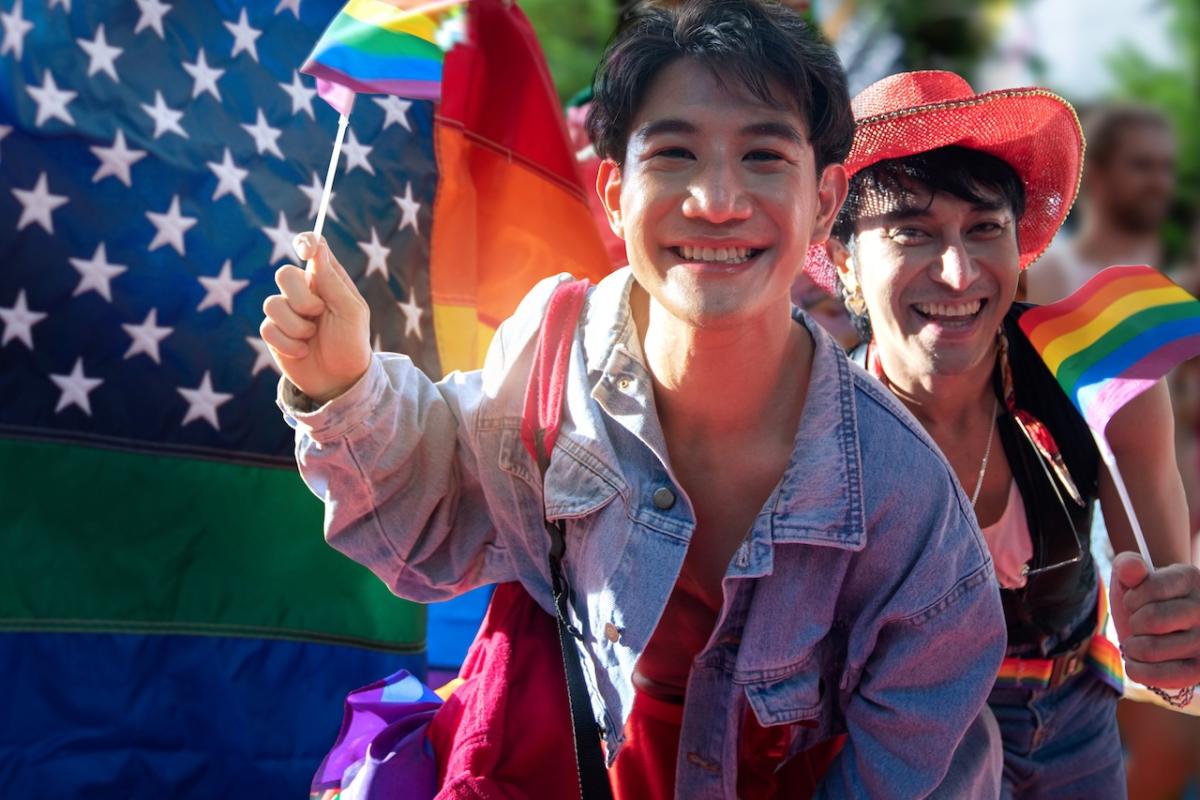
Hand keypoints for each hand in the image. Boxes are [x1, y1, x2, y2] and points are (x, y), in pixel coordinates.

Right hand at [260, 232, 371, 403]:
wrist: (340, 380)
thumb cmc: (351, 342)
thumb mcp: (351, 311)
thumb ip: (333, 281)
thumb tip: (318, 246)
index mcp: (327, 280)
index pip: (312, 247)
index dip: (305, 242)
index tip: (306, 253)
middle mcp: (304, 291)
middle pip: (284, 273)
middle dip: (301, 299)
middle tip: (318, 314)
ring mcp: (286, 311)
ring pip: (272, 303)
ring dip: (296, 326)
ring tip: (312, 337)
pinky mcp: (274, 332)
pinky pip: (267, 328)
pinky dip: (288, 343)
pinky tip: (302, 351)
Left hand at [1111, 551, 1199, 688]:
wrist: (1164, 628)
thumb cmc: (1145, 600)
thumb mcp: (1133, 578)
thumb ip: (1128, 566)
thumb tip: (1132, 568)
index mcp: (1191, 578)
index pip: (1152, 587)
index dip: (1133, 598)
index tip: (1135, 602)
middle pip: (1152, 620)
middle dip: (1133, 624)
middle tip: (1138, 625)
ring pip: (1152, 649)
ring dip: (1132, 648)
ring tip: (1138, 644)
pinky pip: (1163, 676)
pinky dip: (1139, 671)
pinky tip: (1136, 663)